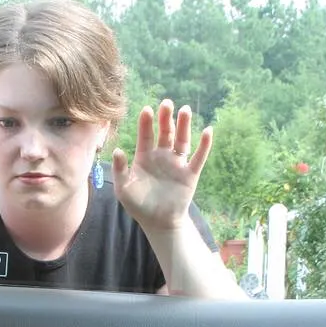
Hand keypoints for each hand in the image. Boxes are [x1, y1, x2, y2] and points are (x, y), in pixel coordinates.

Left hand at [110, 100, 211, 233]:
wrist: (158, 223)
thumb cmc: (138, 206)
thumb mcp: (124, 189)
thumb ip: (120, 170)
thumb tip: (117, 150)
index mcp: (144, 157)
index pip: (146, 135)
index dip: (146, 123)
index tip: (147, 110)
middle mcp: (162, 156)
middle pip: (165, 133)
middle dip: (166, 118)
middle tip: (166, 103)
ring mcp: (177, 163)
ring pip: (182, 140)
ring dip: (184, 125)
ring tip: (184, 110)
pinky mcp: (190, 173)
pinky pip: (199, 157)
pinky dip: (204, 144)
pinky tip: (207, 131)